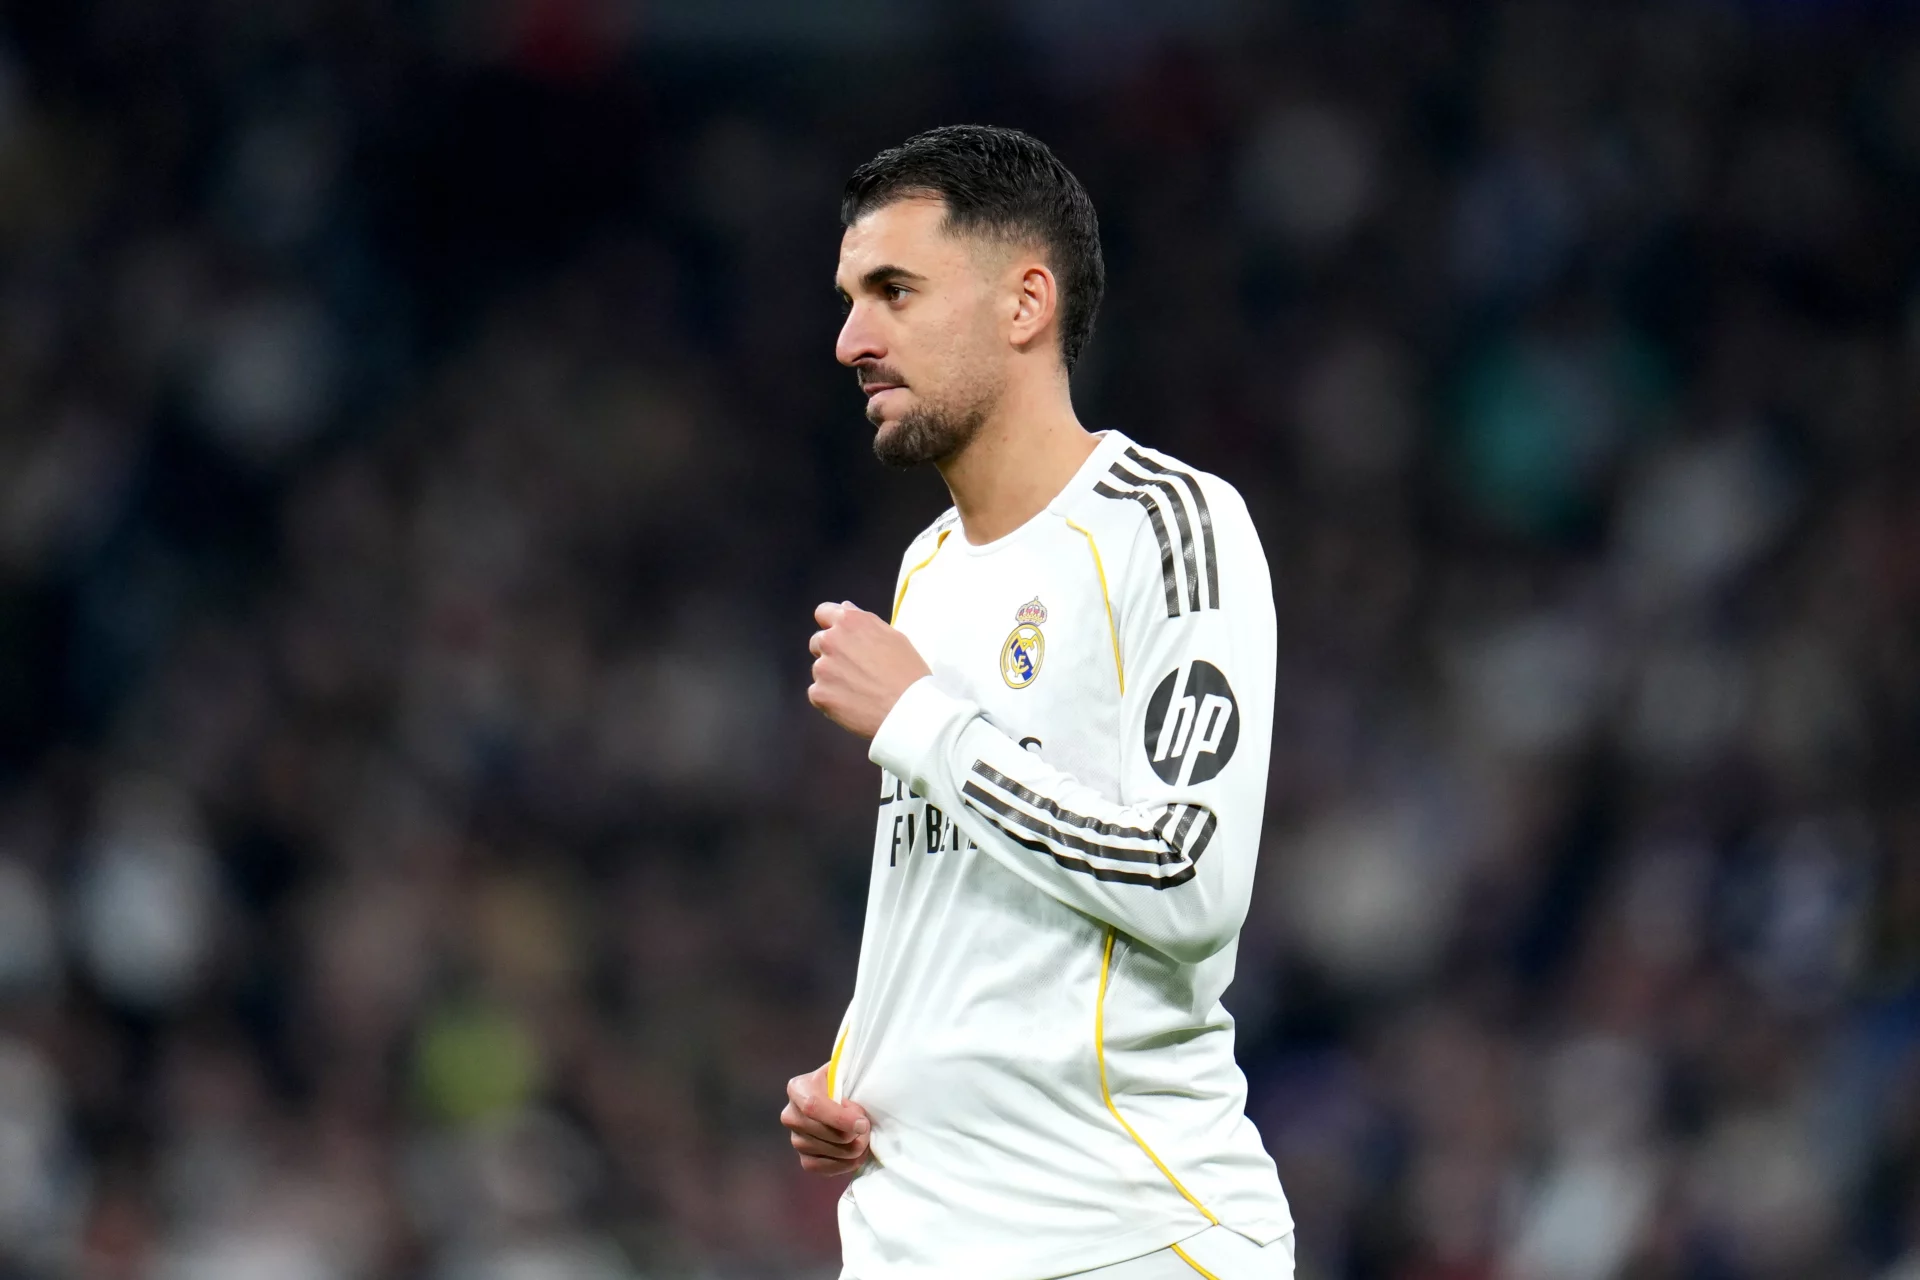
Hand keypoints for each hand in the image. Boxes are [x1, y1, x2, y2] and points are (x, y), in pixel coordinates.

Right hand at [781, 1062, 870, 1176]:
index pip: (813, 1107)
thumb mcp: (845, 1071)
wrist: (839, 1100)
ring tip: (863, 1137)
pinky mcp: (804, 1159)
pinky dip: (845, 1164)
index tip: (862, 1124)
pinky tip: (857, 1155)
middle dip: (853, 1134)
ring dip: (853, 1148)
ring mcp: (796, 1140)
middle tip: (867, 1127)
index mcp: (798, 1088)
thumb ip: (850, 1076)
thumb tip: (855, 1102)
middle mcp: (791, 1116)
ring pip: (828, 1152)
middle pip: (823, 1133)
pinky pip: (824, 1169)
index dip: (839, 1118)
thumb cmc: (844, 1083)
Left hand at [807, 601, 931, 738]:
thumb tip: (845, 609)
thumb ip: (865, 621)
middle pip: (818, 642)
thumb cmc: (908, 672)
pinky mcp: (818, 694)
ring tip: (859, 690)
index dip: (831, 624)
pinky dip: (831, 699)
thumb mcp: (894, 637)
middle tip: (855, 669)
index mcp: (850, 622)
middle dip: (832, 653)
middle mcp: (831, 640)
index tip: (839, 636)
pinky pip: (818, 693)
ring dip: (833, 677)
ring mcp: (822, 668)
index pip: (823, 613)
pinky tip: (852, 704)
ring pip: (820, 670)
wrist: (908, 710)